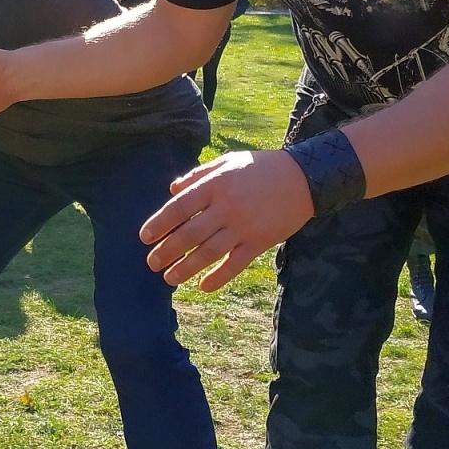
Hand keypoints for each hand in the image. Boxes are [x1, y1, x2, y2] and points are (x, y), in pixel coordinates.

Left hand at [139, 149, 314, 291]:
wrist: (303, 178)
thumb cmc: (260, 168)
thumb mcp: (227, 162)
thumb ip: (198, 175)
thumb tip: (171, 189)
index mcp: (215, 185)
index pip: (179, 207)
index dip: (159, 224)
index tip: (144, 237)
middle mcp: (226, 207)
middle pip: (189, 234)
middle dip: (166, 251)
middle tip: (152, 263)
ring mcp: (243, 226)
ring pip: (208, 253)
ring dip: (186, 268)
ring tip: (169, 278)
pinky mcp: (259, 241)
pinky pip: (235, 263)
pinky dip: (219, 277)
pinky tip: (204, 286)